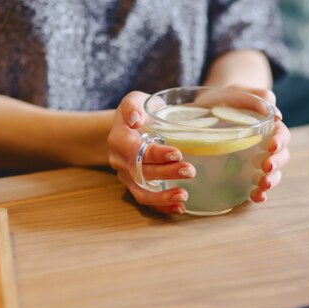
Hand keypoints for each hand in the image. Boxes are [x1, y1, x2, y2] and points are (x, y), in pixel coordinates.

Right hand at [107, 91, 195, 213]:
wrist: (129, 126)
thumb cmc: (137, 111)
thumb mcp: (134, 100)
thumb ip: (133, 106)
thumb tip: (135, 119)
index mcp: (119, 140)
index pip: (136, 150)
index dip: (156, 154)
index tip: (177, 154)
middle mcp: (120, 161)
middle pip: (141, 172)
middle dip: (167, 173)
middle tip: (190, 171)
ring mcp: (126, 176)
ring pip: (141, 192)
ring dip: (162, 197)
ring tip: (183, 196)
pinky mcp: (135, 186)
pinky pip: (146, 201)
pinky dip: (162, 207)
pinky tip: (179, 207)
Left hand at [224, 84, 290, 202]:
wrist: (202, 109)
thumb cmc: (222, 99)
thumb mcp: (236, 91)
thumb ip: (255, 97)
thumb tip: (277, 116)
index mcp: (267, 126)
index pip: (281, 134)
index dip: (281, 141)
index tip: (272, 146)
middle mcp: (263, 145)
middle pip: (281, 156)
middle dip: (277, 163)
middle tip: (266, 167)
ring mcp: (254, 160)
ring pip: (272, 173)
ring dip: (271, 181)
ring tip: (262, 186)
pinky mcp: (242, 173)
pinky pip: (255, 185)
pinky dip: (259, 193)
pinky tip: (256, 197)